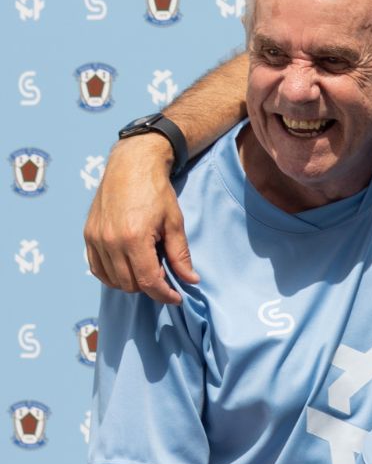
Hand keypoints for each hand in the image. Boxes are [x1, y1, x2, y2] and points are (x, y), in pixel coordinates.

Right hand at [84, 136, 197, 302]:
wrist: (131, 166)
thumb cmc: (156, 192)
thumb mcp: (175, 223)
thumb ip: (180, 255)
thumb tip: (191, 280)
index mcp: (134, 239)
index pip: (148, 281)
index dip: (164, 295)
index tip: (177, 297)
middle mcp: (110, 241)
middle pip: (130, 284)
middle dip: (150, 287)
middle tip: (165, 275)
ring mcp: (95, 238)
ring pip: (113, 279)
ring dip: (132, 281)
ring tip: (148, 266)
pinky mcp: (88, 235)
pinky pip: (96, 268)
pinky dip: (112, 274)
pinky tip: (128, 267)